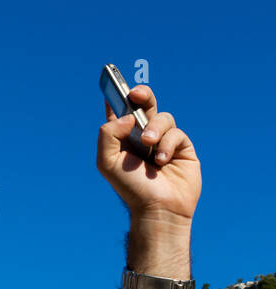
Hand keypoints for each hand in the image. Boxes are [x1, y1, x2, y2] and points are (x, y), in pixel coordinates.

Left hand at [97, 84, 201, 220]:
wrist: (158, 209)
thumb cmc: (130, 187)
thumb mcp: (107, 161)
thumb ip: (109, 134)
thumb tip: (128, 116)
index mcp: (123, 137)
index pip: (119, 110)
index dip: (115, 94)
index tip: (111, 79)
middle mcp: (144, 135)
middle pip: (144, 103)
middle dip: (141, 94)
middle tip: (136, 95)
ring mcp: (164, 140)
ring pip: (162, 117)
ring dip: (154, 128)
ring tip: (149, 144)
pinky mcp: (182, 147)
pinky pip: (176, 133)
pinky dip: (167, 144)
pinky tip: (162, 160)